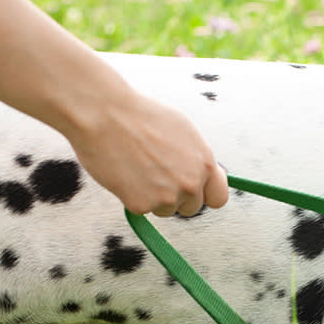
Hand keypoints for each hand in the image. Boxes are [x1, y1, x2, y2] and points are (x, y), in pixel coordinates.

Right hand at [67, 88, 228, 216]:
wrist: (105, 114)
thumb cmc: (140, 116)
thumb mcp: (183, 132)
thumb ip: (196, 158)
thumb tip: (203, 175)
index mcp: (205, 164)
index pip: (217, 198)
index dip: (204, 194)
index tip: (193, 190)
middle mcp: (191, 184)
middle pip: (191, 207)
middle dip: (177, 196)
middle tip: (156, 173)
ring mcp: (167, 197)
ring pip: (166, 210)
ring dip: (154, 197)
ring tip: (138, 169)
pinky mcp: (142, 205)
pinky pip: (142, 209)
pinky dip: (132, 196)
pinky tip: (124, 173)